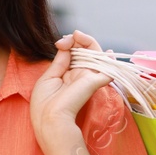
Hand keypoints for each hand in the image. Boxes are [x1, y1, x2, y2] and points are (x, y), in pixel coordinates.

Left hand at [28, 31, 107, 147]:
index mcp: (67, 75)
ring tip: (79, 35)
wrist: (51, 119)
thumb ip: (60, 61)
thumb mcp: (49, 77)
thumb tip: (66, 44)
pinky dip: (110, 60)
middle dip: (79, 40)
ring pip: (96, 54)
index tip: (60, 42)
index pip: (73, 54)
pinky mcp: (96, 81)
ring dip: (89, 42)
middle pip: (86, 51)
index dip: (69, 43)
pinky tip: (107, 53)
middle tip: (72, 36)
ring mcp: (88, 77)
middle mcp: (79, 75)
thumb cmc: (45, 103)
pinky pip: (109, 68)